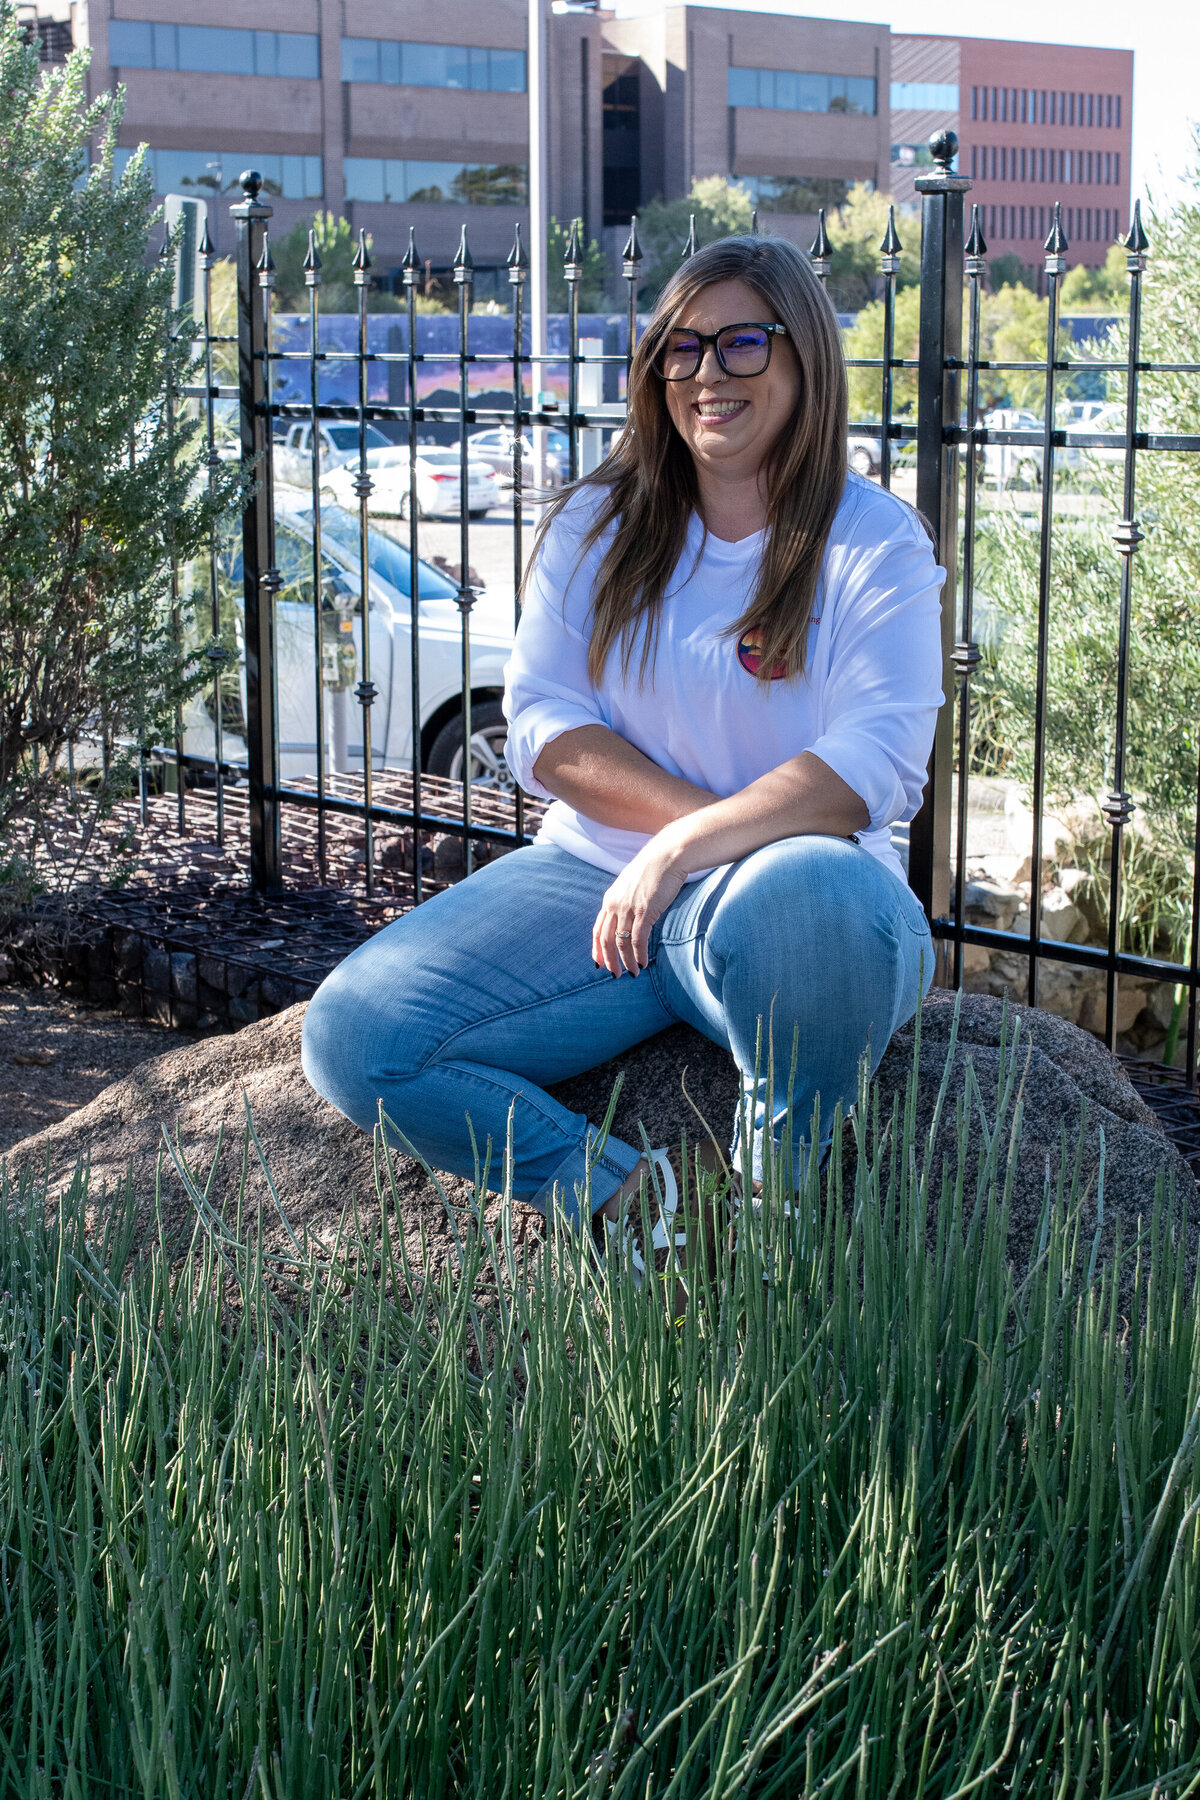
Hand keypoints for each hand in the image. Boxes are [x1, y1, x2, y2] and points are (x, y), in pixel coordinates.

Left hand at [592, 836, 687, 976]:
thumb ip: (625, 902)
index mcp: (610, 899)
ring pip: (622, 942)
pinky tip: (643, 963)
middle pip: (606, 939)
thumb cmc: (653, 869)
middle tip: (615, 975)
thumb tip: (628, 918)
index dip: (597, 949)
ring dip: (626, 961)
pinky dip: (639, 954)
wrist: (667, 855)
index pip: (597, 929)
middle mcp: (615, 904)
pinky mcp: (645, 911)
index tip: (599, 963)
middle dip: (610, 960)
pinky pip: (638, 939)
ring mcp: (629, 908)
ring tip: (633, 973)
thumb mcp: (631, 886)